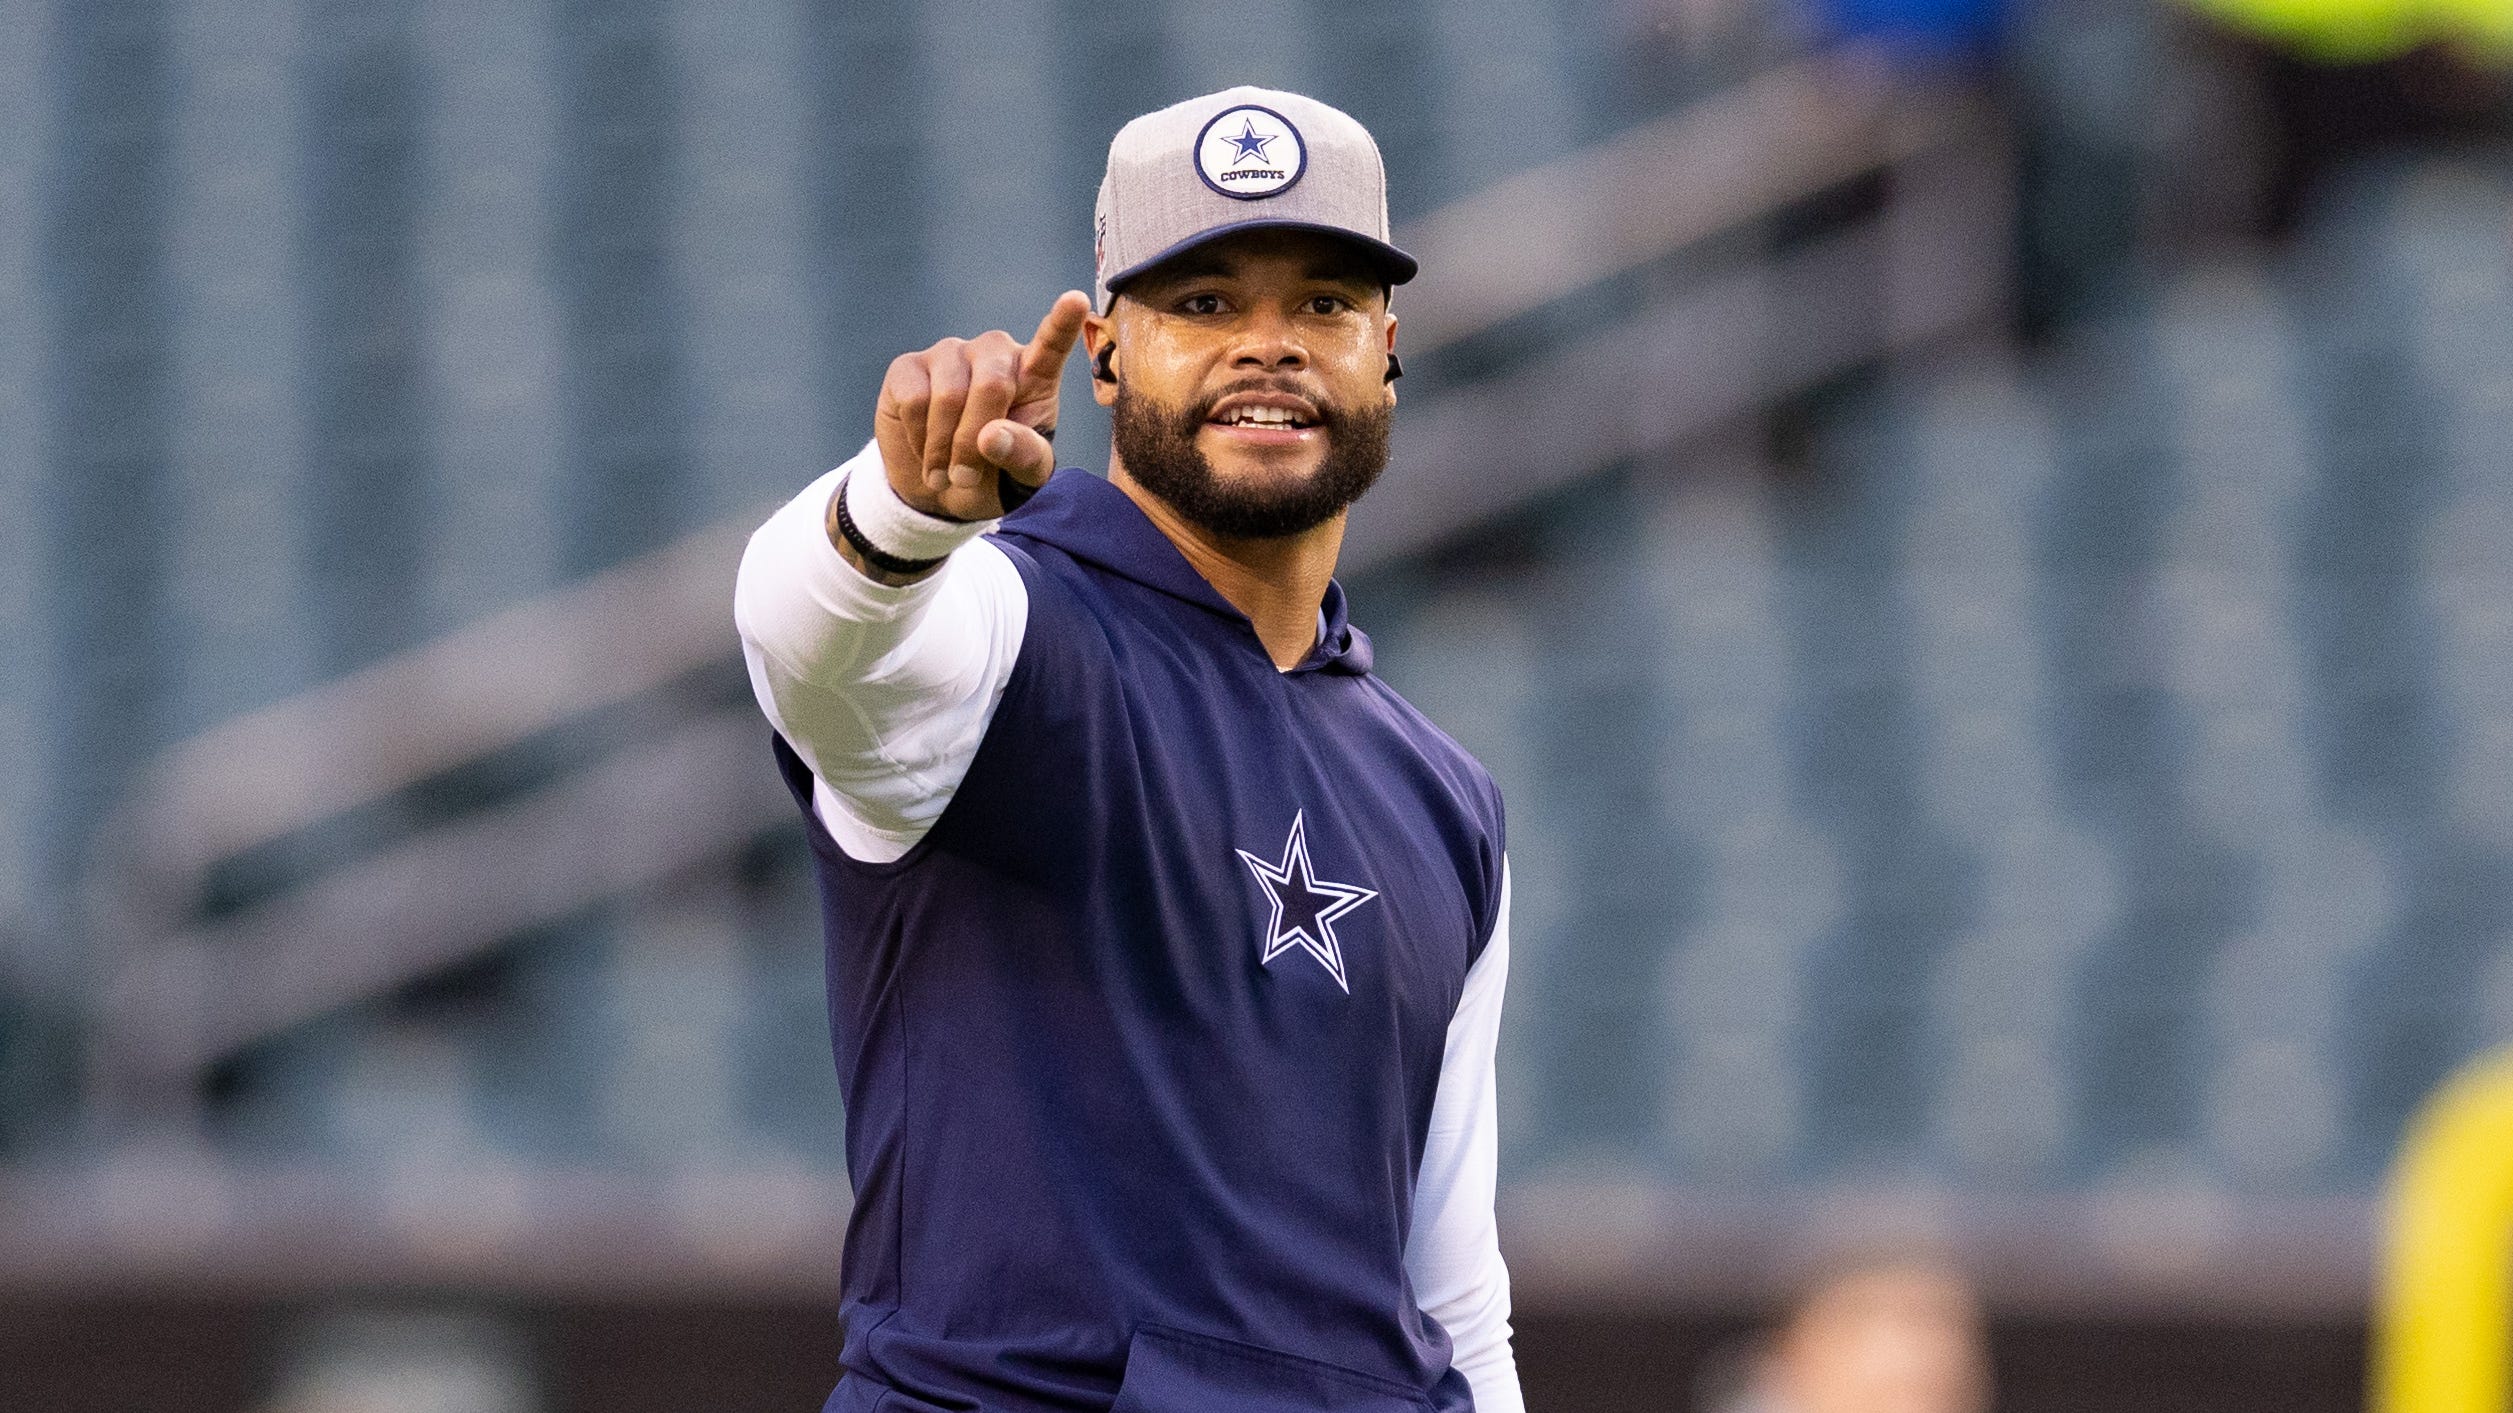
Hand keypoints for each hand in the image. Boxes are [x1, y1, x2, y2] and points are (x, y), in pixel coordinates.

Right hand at [873, 291, 1090, 521]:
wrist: (940, 486)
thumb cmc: (995, 474)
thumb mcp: (1024, 476)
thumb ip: (1022, 455)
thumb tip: (991, 437)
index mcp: (1035, 375)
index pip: (1052, 344)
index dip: (1062, 322)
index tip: (1076, 300)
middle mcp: (993, 353)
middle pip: (992, 384)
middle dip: (975, 442)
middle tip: (966, 478)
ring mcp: (949, 353)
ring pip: (948, 396)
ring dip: (944, 448)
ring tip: (944, 473)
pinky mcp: (908, 366)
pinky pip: (913, 400)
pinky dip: (919, 438)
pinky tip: (924, 451)